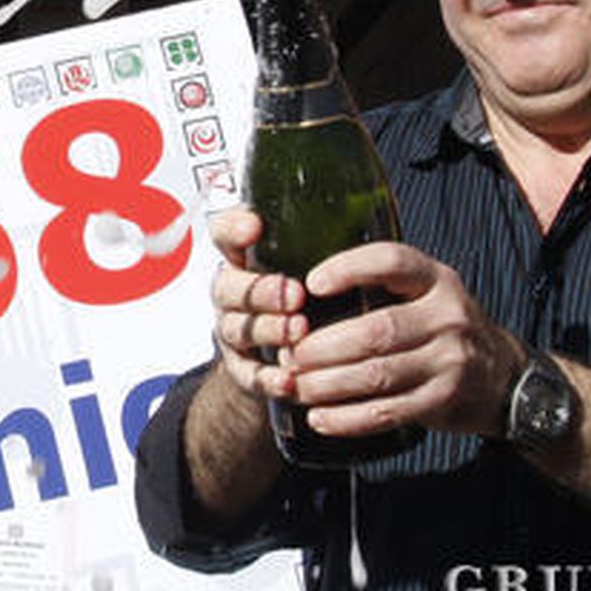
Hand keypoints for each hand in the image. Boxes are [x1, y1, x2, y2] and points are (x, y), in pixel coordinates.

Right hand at [206, 208, 305, 401]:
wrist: (279, 356)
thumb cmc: (301, 299)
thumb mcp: (304, 264)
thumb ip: (316, 242)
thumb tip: (367, 211)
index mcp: (243, 259)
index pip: (224, 233)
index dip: (233, 228)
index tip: (255, 226)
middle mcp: (232, 293)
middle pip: (226, 286)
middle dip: (260, 290)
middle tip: (294, 293)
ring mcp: (233, 330)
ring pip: (236, 328)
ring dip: (268, 329)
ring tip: (299, 331)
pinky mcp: (240, 368)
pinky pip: (247, 374)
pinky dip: (267, 378)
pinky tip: (289, 379)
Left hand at [290, 242, 527, 439]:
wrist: (503, 376)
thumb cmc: (444, 329)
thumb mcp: (427, 294)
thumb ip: (382, 287)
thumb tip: (304, 293)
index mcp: (437, 280)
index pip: (391, 262)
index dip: (349, 268)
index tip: (311, 283)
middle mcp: (447, 317)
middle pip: (376, 331)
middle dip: (323, 346)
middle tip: (291, 355)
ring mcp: (449, 361)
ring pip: (377, 375)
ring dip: (328, 384)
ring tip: (296, 386)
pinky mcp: (443, 400)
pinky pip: (387, 412)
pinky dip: (348, 419)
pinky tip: (320, 418)